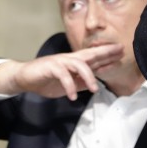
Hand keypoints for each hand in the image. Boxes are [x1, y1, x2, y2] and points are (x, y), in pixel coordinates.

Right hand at [0, 44, 123, 100]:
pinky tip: (72, 96)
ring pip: (78, 64)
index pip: (94, 57)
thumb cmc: (47, 80)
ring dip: (88, 76)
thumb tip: (95, 84)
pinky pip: (63, 75)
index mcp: (74, 62)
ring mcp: (60, 61)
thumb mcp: (68, 84)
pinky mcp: (50, 67)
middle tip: (119, 52)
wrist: (25, 78)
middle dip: (105, 53)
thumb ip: (81, 83)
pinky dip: (69, 86)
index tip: (121, 52)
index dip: (107, 55)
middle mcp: (69, 59)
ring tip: (94, 89)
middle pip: (90, 54)